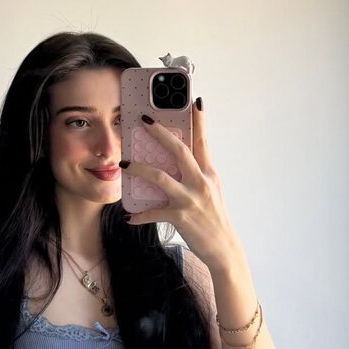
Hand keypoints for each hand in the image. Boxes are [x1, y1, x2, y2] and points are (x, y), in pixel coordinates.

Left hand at [120, 100, 240, 272]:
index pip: (203, 141)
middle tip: (144, 120)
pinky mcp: (180, 217)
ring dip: (139, 169)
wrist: (223, 247)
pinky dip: (140, 215)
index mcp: (208, 173)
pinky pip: (154, 212)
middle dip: (160, 133)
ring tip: (124, 164)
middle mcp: (201, 182)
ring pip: (161, 177)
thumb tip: (180, 156)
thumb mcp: (212, 189)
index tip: (194, 101)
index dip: (199, 120)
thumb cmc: (214, 217)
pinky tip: (130, 216)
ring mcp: (191, 199)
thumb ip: (198, 172)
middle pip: (179, 151)